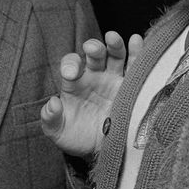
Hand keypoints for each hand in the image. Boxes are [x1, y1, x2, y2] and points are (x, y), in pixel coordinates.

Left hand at [40, 31, 142, 155]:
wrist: (102, 150)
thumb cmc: (76, 137)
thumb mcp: (58, 131)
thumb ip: (51, 118)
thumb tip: (52, 103)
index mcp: (75, 83)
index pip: (71, 65)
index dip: (70, 65)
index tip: (71, 73)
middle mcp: (94, 77)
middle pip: (94, 55)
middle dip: (93, 48)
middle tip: (91, 48)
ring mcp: (114, 80)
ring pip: (115, 56)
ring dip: (114, 45)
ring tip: (112, 37)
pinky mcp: (132, 88)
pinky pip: (135, 68)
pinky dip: (138, 53)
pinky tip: (137, 41)